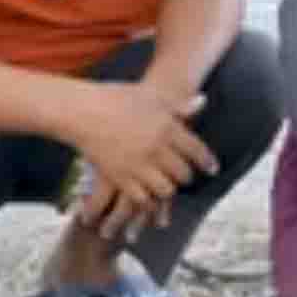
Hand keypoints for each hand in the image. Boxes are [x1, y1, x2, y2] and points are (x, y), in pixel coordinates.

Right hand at [70, 82, 217, 241]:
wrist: (84, 110)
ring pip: (166, 189)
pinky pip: (142, 198)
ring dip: (168, 189)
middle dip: (185, 176)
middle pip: (183, 173)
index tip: (212, 170)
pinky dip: (147, 200)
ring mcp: (138, 164)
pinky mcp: (121, 177)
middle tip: (184, 176)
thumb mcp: (151, 96)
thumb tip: (202, 102)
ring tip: (166, 186)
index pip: (196, 150)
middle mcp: (156, 148)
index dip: (207, 162)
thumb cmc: (117, 98)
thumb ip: (177, 105)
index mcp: (167, 127)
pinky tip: (147, 195)